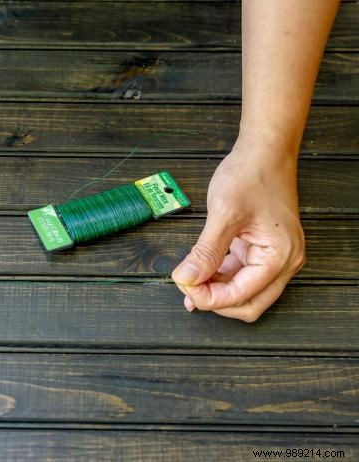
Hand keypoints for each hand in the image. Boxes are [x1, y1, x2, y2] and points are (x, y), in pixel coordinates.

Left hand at [172, 138, 304, 322]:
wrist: (264, 151)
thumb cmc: (252, 175)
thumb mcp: (224, 214)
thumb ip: (206, 251)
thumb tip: (187, 278)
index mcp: (280, 256)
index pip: (243, 296)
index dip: (210, 298)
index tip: (184, 287)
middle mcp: (284, 262)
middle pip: (248, 304)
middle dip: (215, 300)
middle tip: (186, 288)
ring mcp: (274, 257)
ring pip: (244, 292)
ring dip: (216, 291)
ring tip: (188, 282)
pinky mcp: (262, 250)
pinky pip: (241, 275)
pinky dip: (220, 278)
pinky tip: (199, 275)